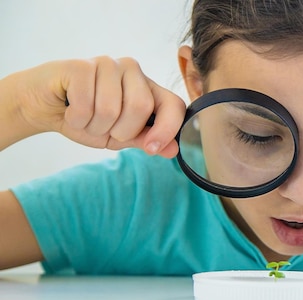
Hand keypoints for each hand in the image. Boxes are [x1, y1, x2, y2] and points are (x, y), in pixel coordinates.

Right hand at [10, 56, 184, 156]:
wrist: (45, 108)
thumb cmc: (88, 120)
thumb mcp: (120, 137)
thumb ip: (146, 140)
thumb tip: (174, 150)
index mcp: (148, 88)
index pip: (174, 105)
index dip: (167, 129)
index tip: (151, 148)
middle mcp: (132, 70)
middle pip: (141, 107)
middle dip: (119, 131)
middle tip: (103, 128)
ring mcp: (107, 64)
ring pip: (110, 109)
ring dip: (93, 126)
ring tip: (85, 118)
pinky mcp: (81, 65)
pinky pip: (86, 104)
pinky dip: (77, 119)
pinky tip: (70, 109)